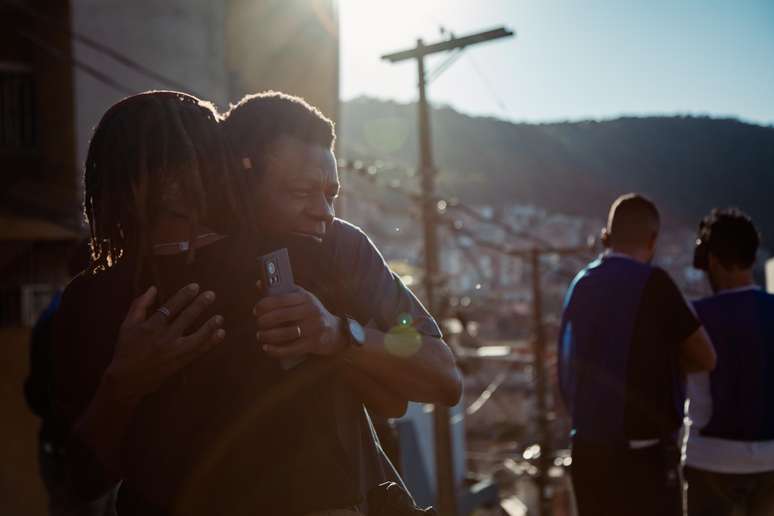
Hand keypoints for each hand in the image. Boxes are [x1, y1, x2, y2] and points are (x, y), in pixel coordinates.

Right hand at [101, 284, 224, 404]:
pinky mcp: (180, 362)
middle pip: (186, 318)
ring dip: (209, 326)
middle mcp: (164, 337)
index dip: (184, 296)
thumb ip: (140, 305)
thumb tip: (153, 288)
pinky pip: (199, 351)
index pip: (171, 306)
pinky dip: (211, 342)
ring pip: (196, 336)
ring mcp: (174, 351)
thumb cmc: (127, 349)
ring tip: (220, 317)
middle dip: (199, 305)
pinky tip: (220, 334)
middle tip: (211, 295)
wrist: (128, 379)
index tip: (195, 286)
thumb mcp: (128, 325)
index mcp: (150, 326)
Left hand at [253, 285, 344, 358]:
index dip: (265, 305)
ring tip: (260, 335)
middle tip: (258, 323)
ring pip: (284, 333)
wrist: (336, 332)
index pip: (281, 299)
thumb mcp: (302, 299)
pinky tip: (266, 348)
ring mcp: (313, 328)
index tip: (256, 310)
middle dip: (264, 321)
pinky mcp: (313, 344)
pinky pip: (291, 348)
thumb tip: (259, 283)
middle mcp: (310, 311)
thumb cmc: (313, 313)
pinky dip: (276, 350)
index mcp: (305, 298)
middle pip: (281, 316)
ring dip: (268, 335)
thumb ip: (282, 292)